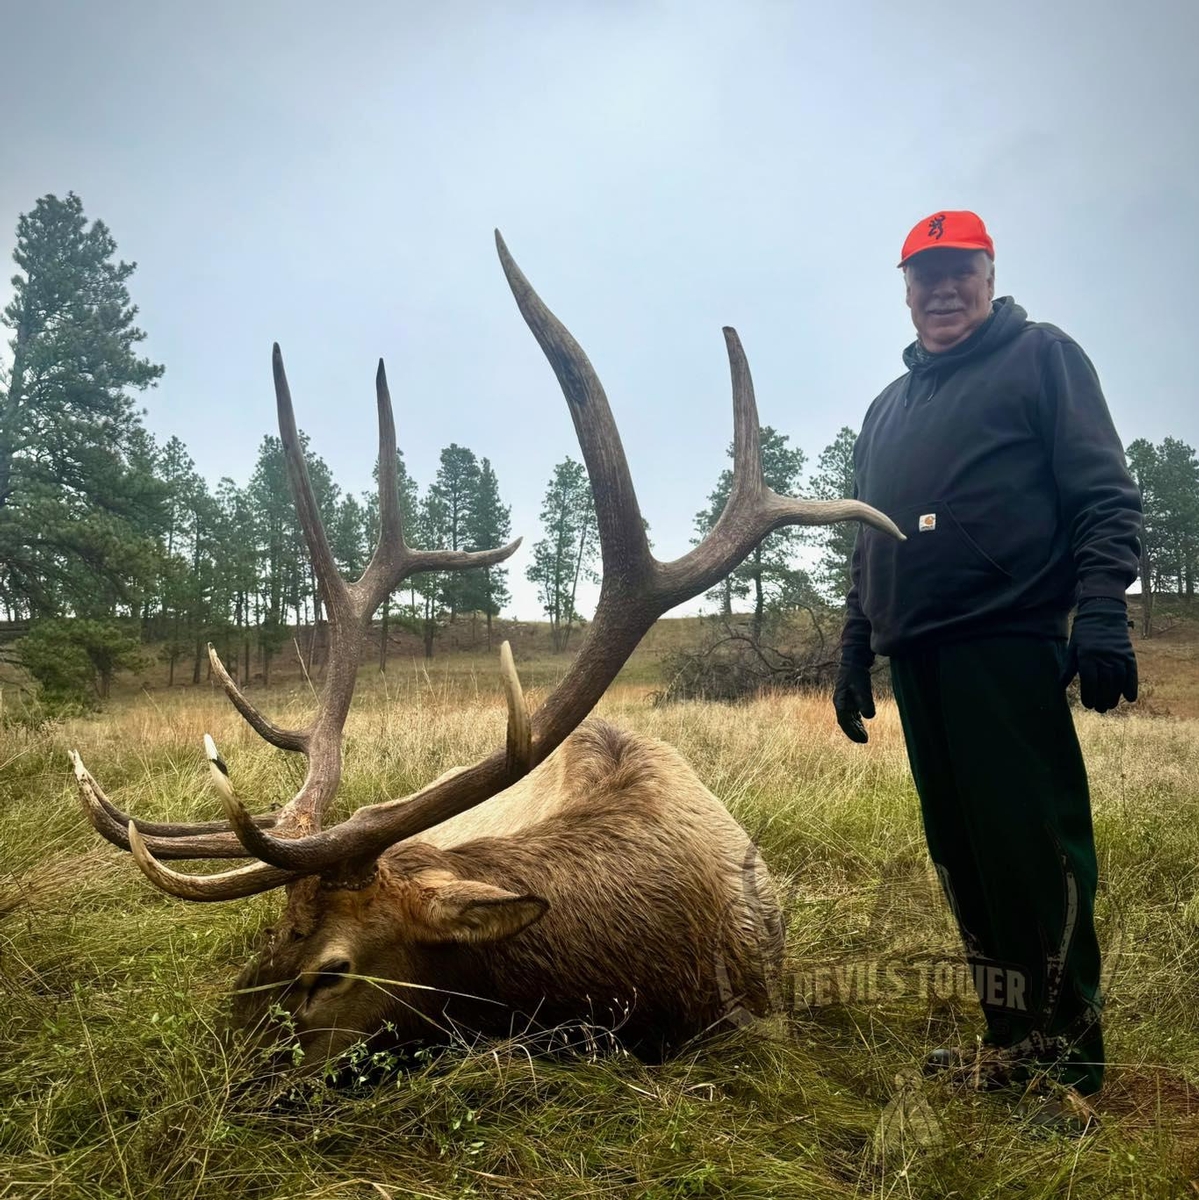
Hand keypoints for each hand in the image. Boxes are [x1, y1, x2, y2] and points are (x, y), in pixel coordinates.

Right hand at [833, 661, 875, 742]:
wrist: (854, 659)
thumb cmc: (857, 672)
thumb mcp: (862, 686)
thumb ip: (865, 701)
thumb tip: (869, 717)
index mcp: (840, 701)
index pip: (845, 721)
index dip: (852, 732)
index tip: (862, 740)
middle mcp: (841, 702)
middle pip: (846, 722)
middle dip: (854, 732)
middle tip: (864, 741)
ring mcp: (845, 700)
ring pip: (849, 719)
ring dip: (855, 728)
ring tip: (864, 737)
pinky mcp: (850, 697)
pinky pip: (852, 713)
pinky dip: (857, 720)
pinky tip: (863, 725)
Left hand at [1061, 597, 1137, 712]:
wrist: (1103, 613)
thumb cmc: (1084, 632)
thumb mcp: (1073, 648)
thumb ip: (1069, 667)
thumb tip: (1060, 685)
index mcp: (1087, 656)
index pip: (1090, 681)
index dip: (1089, 695)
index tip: (1088, 705)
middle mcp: (1104, 657)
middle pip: (1105, 684)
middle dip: (1102, 699)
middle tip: (1099, 709)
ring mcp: (1118, 656)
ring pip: (1119, 681)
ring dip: (1115, 696)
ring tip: (1110, 705)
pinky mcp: (1129, 654)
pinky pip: (1132, 673)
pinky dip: (1132, 686)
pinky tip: (1130, 698)